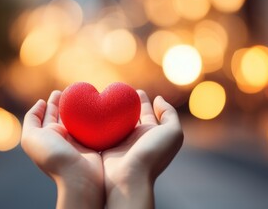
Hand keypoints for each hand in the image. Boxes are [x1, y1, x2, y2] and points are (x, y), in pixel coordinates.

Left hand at [21, 91, 103, 208]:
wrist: (78, 177)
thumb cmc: (53, 156)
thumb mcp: (31, 137)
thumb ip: (31, 119)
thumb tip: (41, 103)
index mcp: (46, 136)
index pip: (46, 115)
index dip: (50, 103)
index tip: (58, 91)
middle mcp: (60, 138)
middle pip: (61, 116)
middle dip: (63, 102)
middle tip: (70, 90)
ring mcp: (76, 141)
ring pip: (76, 120)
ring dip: (78, 108)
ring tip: (81, 96)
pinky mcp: (91, 144)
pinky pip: (91, 126)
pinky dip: (92, 117)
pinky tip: (95, 109)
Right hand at [102, 90, 182, 208]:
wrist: (130, 177)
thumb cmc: (153, 155)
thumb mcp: (173, 133)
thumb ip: (169, 114)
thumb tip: (159, 99)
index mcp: (152, 134)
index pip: (148, 113)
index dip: (144, 101)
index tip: (136, 90)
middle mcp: (136, 138)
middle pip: (131, 116)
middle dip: (127, 104)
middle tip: (119, 91)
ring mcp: (121, 143)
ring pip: (116, 122)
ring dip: (111, 111)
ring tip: (105, 99)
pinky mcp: (106, 147)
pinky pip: (102, 131)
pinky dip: (99, 122)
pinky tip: (95, 112)